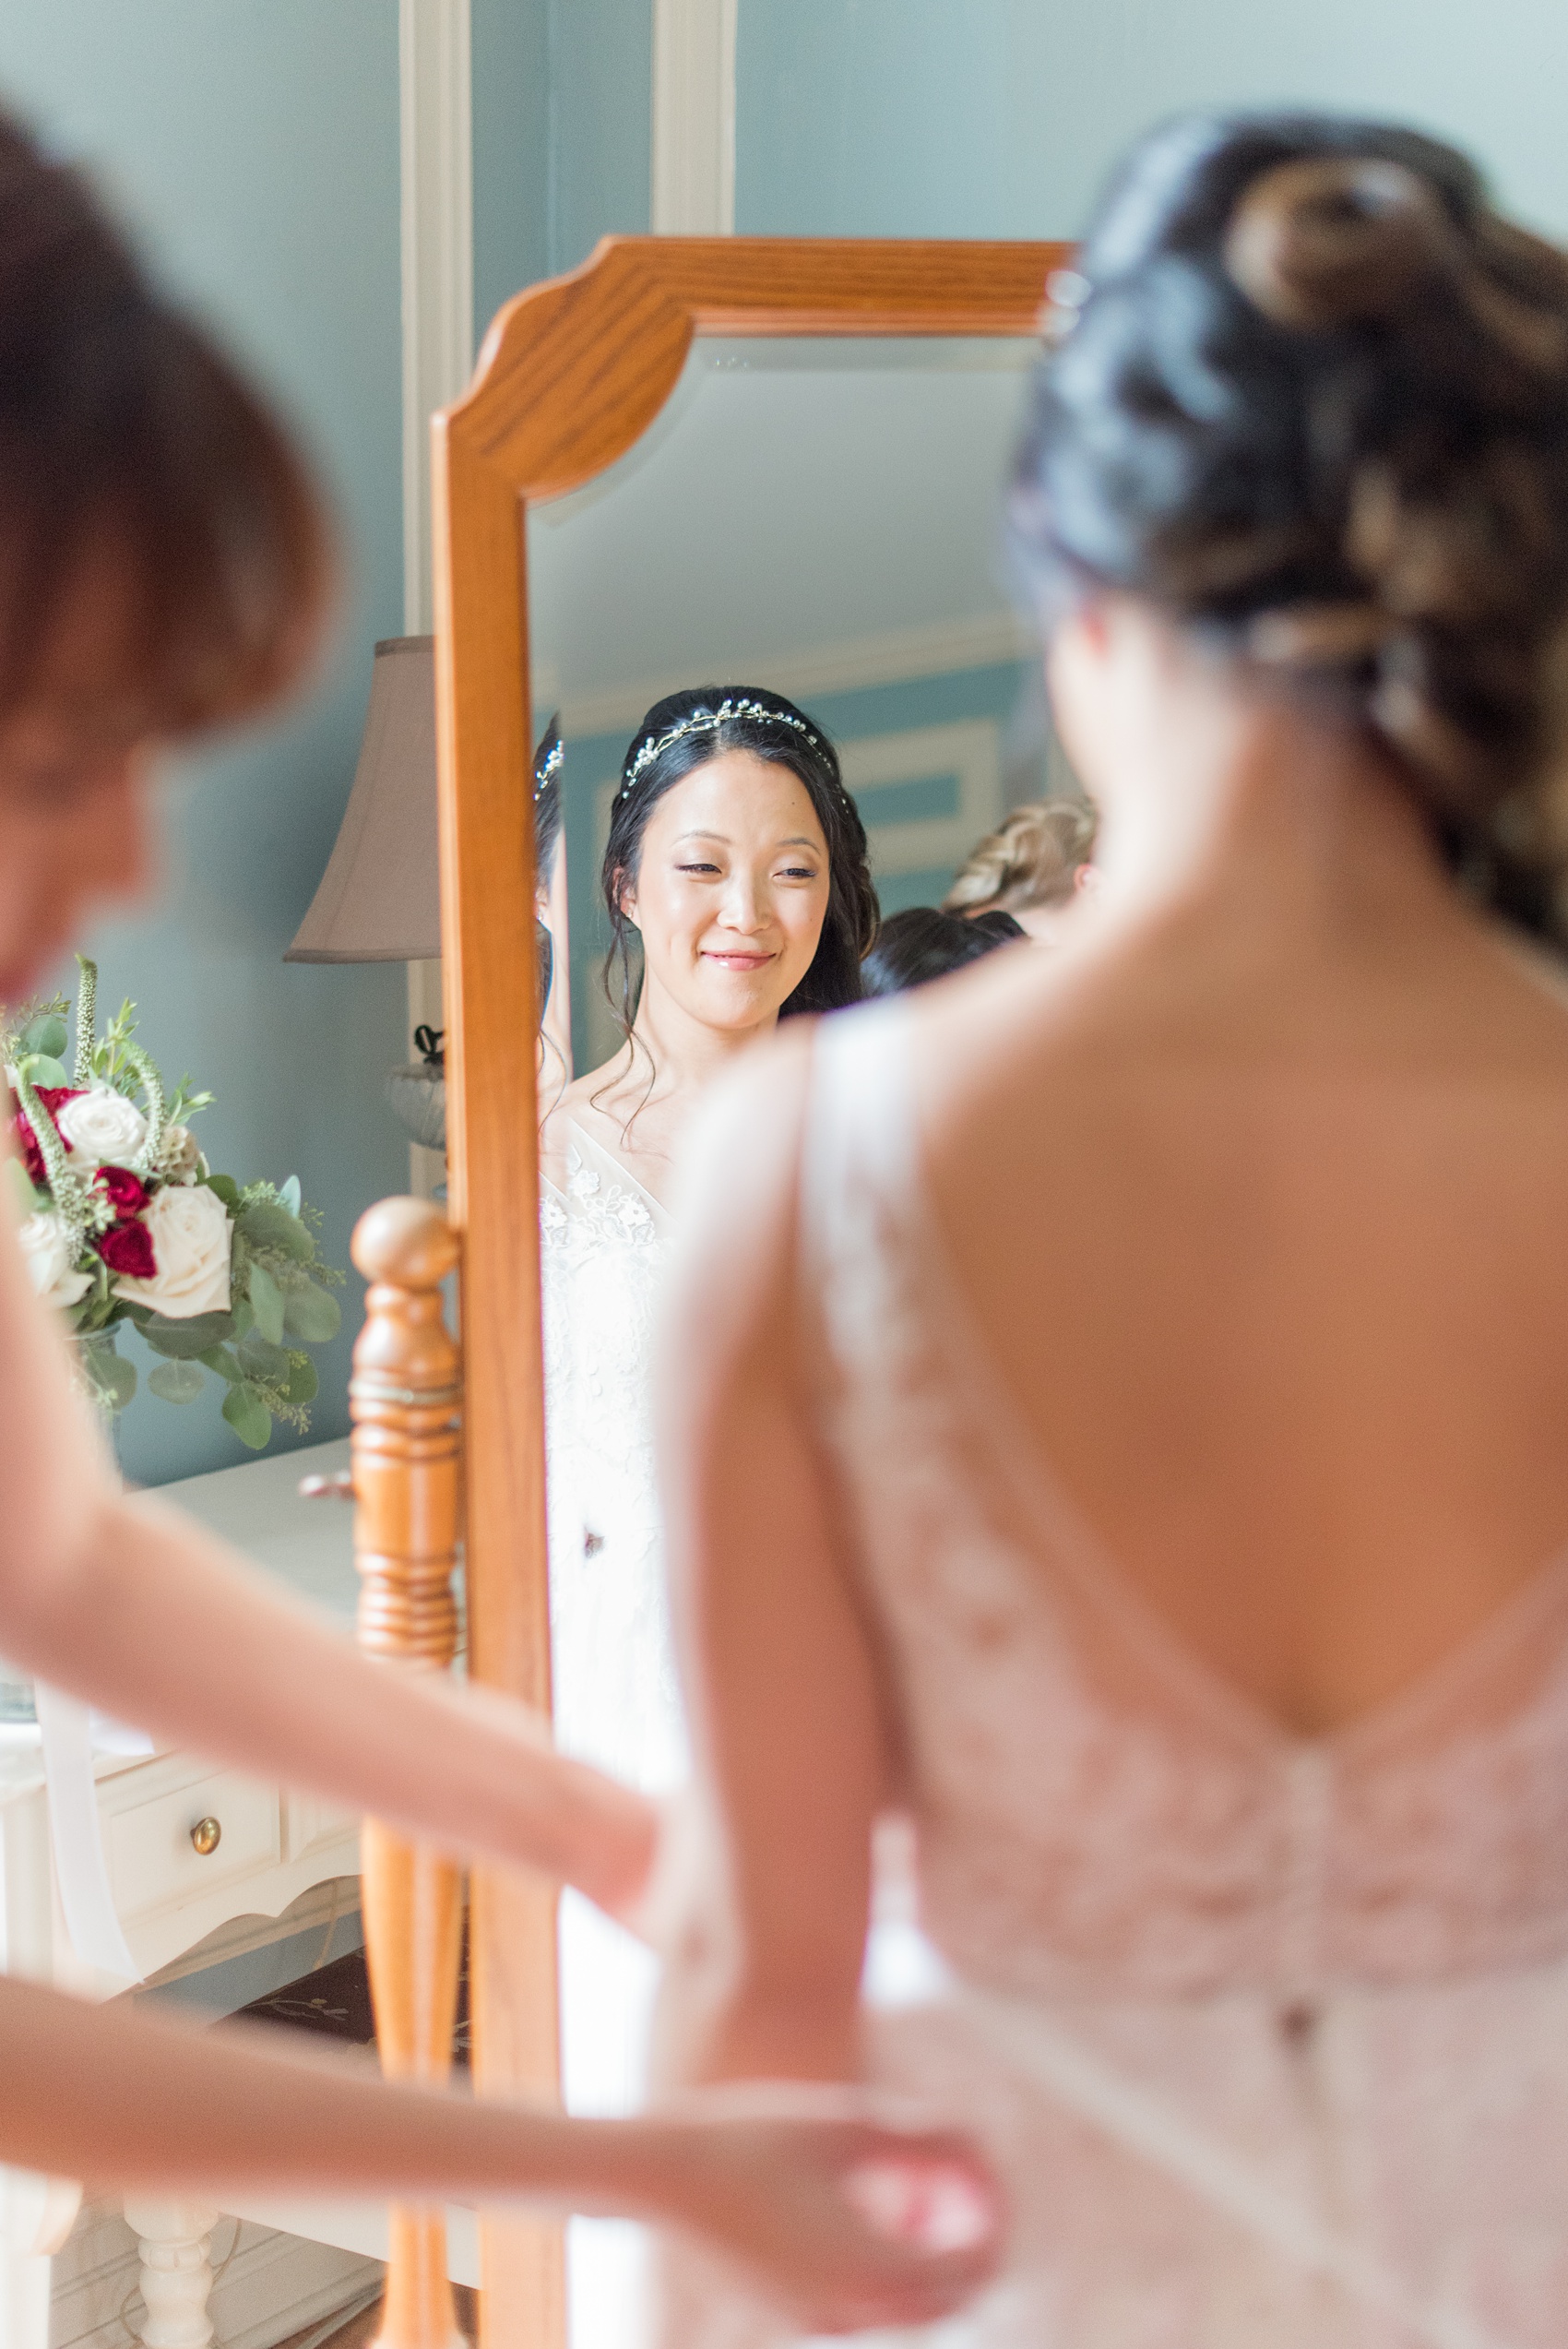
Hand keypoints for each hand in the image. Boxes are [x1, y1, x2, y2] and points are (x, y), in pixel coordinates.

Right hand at [659, 2084, 1003, 2333]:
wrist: (663, 2175)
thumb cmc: (755, 2137)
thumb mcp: (847, 2123)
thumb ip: (922, 2136)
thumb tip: (980, 2144)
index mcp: (872, 2269)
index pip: (970, 2268)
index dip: (993, 2221)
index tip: (990, 2176)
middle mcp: (849, 2311)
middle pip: (944, 2298)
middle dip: (968, 2245)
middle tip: (971, 2188)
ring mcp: (815, 2319)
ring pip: (904, 2306)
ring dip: (928, 2258)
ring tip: (922, 2193)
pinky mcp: (789, 2311)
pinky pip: (863, 2303)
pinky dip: (886, 2268)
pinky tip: (873, 2212)